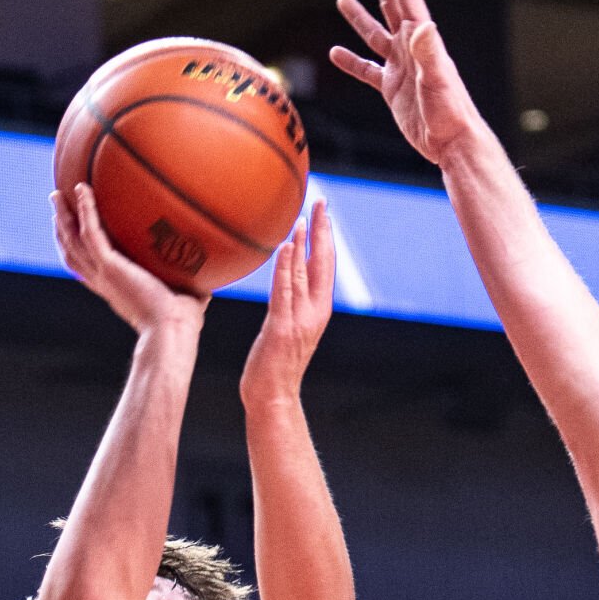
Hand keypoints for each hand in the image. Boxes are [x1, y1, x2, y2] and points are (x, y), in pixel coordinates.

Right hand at [51, 184, 206, 334]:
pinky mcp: (110, 266)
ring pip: (72, 241)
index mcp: (116, 290)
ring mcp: (104, 274)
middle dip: (62, 229)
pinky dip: (85, 210)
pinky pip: (91, 232)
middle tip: (58, 206)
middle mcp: (104, 282)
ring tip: (58, 195)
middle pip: (72, 252)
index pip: (88, 269)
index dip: (78, 251)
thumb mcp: (187, 300)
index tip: (74, 235)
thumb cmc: (183, 324)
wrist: (172, 332)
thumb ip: (192, 287)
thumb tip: (211, 278)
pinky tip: (84, 189)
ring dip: (63, 216)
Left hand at [240, 201, 334, 406]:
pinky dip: (288, 268)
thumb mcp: (283, 328)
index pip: (325, 266)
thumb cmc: (272, 365)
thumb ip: (285, 302)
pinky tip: (287, 247)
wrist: (273, 397)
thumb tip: (278, 280)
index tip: (324, 212)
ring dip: (305, 243)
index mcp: (317, 310)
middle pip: (324, 263)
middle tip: (322, 202)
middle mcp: (314, 312)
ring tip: (302, 217)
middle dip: (323, 231)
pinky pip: (286, 292)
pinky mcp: (282, 328)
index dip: (326, 237)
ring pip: (306, 274)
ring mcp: (300, 320)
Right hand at [329, 0, 484, 167]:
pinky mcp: (393, 89)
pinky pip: (367, 71)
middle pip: (392, 4)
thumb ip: (428, 53)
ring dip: (360, 17)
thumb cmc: (450, 112)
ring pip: (375, 35)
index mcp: (421, 40)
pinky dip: (352, 62)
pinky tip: (336, 53)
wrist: (451, 143)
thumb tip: (422, 24)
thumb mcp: (438, 80)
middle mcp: (410, 48)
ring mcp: (400, 68)